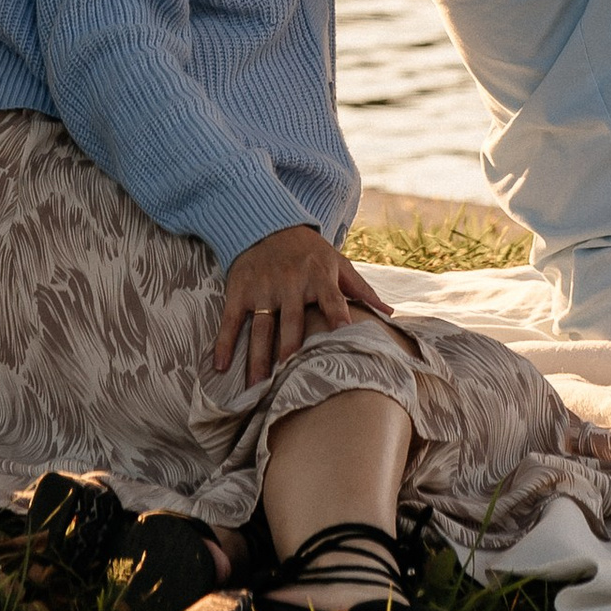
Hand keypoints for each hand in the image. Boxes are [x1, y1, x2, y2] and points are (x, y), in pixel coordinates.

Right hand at [212, 222, 395, 381]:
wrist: (267, 223)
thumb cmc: (309, 251)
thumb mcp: (337, 262)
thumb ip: (361, 290)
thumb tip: (390, 314)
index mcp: (319, 275)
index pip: (332, 299)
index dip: (338, 317)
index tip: (343, 338)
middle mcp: (290, 282)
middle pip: (292, 322)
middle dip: (290, 350)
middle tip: (289, 379)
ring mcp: (263, 287)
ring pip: (261, 328)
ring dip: (258, 358)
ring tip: (258, 387)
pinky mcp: (239, 289)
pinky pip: (231, 319)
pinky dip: (224, 342)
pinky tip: (220, 366)